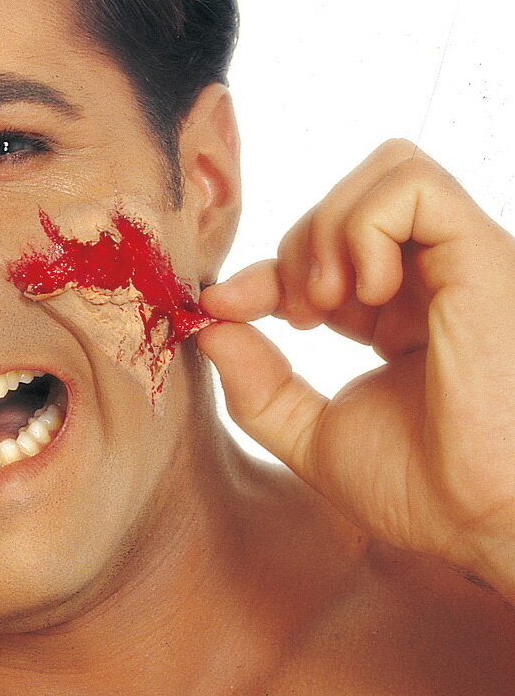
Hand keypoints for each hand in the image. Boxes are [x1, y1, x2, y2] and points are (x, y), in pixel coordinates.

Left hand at [197, 139, 514, 598]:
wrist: (486, 525)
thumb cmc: (423, 491)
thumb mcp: (313, 433)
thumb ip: (257, 382)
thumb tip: (208, 323)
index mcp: (399, 312)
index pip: (321, 250)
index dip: (265, 268)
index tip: (222, 305)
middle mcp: (432, 278)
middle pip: (349, 195)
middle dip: (296, 244)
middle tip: (298, 315)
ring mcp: (460, 262)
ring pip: (385, 170)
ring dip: (329, 227)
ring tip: (329, 302)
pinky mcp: (484, 254)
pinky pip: (413, 185)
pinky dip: (365, 226)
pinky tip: (368, 294)